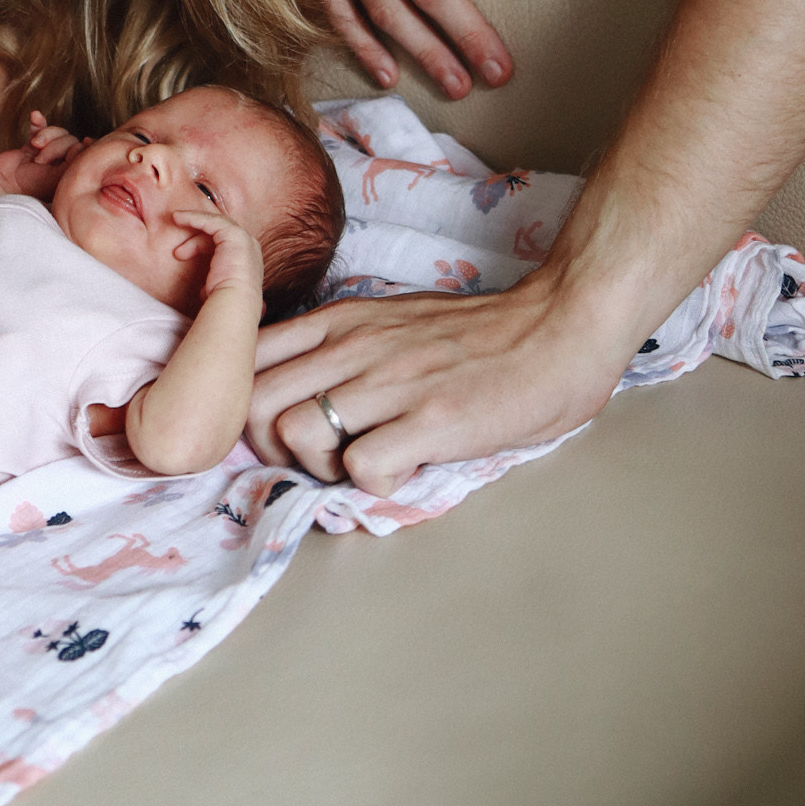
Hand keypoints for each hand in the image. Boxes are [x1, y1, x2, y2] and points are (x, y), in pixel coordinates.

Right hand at [0, 112, 79, 196]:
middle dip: (56, 146)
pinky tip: (35, 115)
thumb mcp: (56, 178)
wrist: (2, 184)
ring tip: (35, 146)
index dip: (80, 149)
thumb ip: (72, 163)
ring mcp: (46, 153)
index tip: (76, 150)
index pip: (83, 153)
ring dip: (46, 136)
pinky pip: (39, 128)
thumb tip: (83, 145)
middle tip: (40, 160)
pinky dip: (38, 122)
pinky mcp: (31, 145)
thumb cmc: (30, 186)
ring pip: (57, 133)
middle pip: (70, 140)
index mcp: (69, 174)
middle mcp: (61, 163)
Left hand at [171, 206, 263, 303]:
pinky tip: (178, 218)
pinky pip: (211, 221)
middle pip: (219, 234)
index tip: (181, 254)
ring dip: (194, 221)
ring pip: (216, 224)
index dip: (201, 247)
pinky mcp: (235, 235)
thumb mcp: (218, 290)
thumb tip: (204, 290)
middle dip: (196, 238)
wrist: (233, 305)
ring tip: (175, 221)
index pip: (223, 246)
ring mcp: (244, 240)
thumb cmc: (224, 305)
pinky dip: (194, 218)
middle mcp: (250, 249)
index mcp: (247, 262)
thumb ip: (213, 285)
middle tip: (177, 251)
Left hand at [246, 264, 637, 491]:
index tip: (280, 428)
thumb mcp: (391, 321)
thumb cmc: (479, 336)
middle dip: (269, 447)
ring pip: (295, 431)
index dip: (247, 404)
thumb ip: (343, 348)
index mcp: (342, 321)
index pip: (246, 355)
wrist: (558, 329)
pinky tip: (404, 472)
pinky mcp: (431, 420)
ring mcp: (390, 382)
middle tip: (315, 460)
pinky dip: (374, 484)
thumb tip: (300, 393)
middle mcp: (355, 346)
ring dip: (318, 466)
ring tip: (361, 465)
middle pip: (254, 401)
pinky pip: (361, 466)